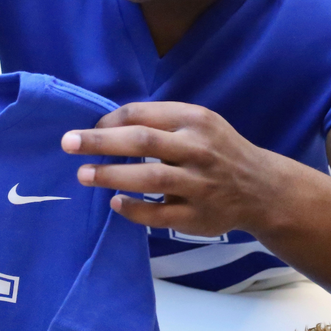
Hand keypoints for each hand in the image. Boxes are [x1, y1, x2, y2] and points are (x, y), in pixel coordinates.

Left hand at [60, 102, 282, 237]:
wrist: (262, 189)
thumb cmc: (218, 150)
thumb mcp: (199, 124)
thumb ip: (161, 123)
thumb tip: (106, 125)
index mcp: (195, 121)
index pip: (143, 114)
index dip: (110, 120)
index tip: (89, 127)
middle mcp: (198, 150)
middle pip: (142, 141)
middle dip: (100, 141)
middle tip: (68, 143)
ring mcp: (199, 184)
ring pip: (149, 178)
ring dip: (111, 175)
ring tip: (84, 175)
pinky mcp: (198, 216)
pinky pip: (159, 214)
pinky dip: (134, 209)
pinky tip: (116, 203)